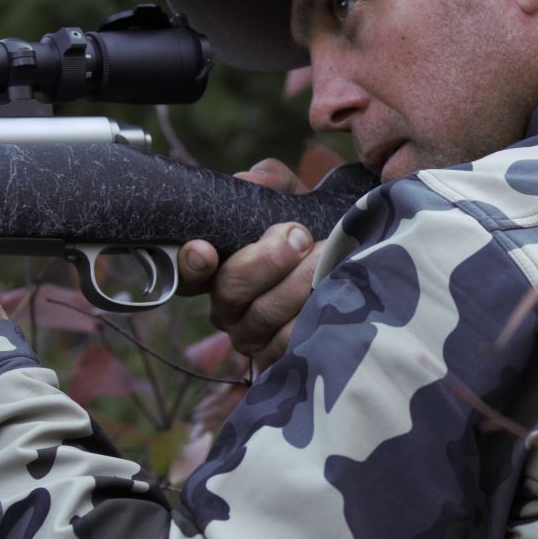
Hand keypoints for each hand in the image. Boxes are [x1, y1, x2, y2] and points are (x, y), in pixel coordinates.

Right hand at [176, 157, 318, 372]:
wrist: (352, 261)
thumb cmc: (309, 230)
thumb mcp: (292, 197)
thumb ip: (270, 180)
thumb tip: (247, 180)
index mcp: (217, 271)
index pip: (185, 275)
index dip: (189, 265)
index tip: (205, 249)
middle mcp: (227, 308)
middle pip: (229, 291)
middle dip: (265, 262)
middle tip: (298, 236)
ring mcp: (252, 338)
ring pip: (263, 317)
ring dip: (297, 283)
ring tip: (326, 255)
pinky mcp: (280, 359)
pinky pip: (289, 343)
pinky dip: (311, 315)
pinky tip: (332, 291)